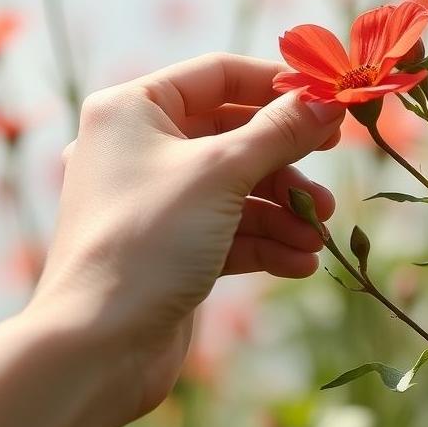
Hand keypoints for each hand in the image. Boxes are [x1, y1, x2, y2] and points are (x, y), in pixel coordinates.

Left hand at [32, 52, 344, 417]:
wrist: (97, 351)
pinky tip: (300, 262)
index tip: (326, 102)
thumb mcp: (223, 172)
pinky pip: (226, 229)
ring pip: (235, 187)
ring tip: (317, 233)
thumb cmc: (148, 240)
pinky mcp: (168, 246)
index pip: (218, 75)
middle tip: (329, 169)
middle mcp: (139, 147)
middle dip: (285, 162)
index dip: (276, 86)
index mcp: (133, 109)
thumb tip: (330, 101)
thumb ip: (281, 131)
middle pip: (233, 135)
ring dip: (282, 210)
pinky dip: (264, 242)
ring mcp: (154, 199)